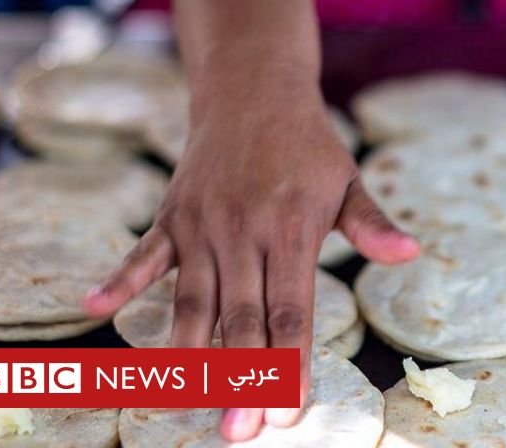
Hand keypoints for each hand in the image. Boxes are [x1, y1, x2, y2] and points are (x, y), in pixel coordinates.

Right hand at [83, 78, 418, 440]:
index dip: (290, 362)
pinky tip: (95, 309)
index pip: (292, 309)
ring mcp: (203, 223)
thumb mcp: (347, 181)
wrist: (253, 91)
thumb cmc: (307, 146)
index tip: (290, 410)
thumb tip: (410, 253)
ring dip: (187, 354)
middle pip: (241, 317)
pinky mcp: (172, 215)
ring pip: (192, 298)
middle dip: (242, 377)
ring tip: (184, 401)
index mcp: (292, 227)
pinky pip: (143, 254)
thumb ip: (371, 224)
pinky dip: (120, 279)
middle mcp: (244, 230)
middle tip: (239, 430)